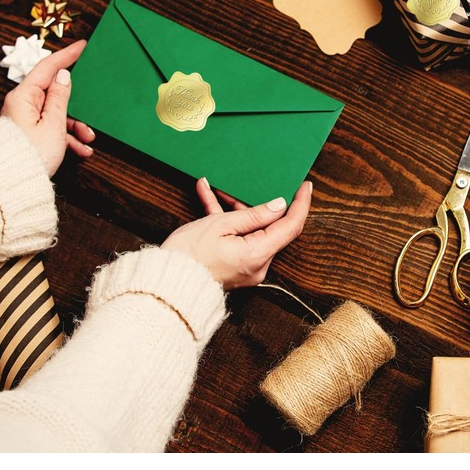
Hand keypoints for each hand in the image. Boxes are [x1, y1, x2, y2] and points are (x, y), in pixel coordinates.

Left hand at [1, 39, 95, 175]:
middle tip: (94, 106)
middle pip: (54, 93)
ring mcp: (24, 120)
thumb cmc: (30, 154)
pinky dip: (67, 138)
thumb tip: (63, 75)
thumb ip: (60, 97)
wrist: (10, 184)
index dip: (66, 56)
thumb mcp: (53, 123)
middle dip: (77, 104)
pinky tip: (81, 150)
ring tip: (89, 139)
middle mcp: (21, 104)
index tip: (82, 46)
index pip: (47, 67)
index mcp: (23, 96)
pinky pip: (52, 129)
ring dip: (75, 125)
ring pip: (56, 114)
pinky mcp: (28, 134)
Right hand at [161, 178, 312, 288]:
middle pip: (270, 227)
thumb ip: (254, 214)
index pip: (290, 226)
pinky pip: (237, 239)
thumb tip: (279, 205)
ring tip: (218, 188)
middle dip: (257, 203)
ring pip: (251, 230)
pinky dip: (226, 221)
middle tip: (250, 183)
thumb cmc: (188, 255)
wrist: (164, 285)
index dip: (300, 204)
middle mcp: (258, 264)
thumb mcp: (220, 225)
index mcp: (258, 254)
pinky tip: (208, 197)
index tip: (304, 185)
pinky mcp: (235, 265)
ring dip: (236, 209)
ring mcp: (247, 266)